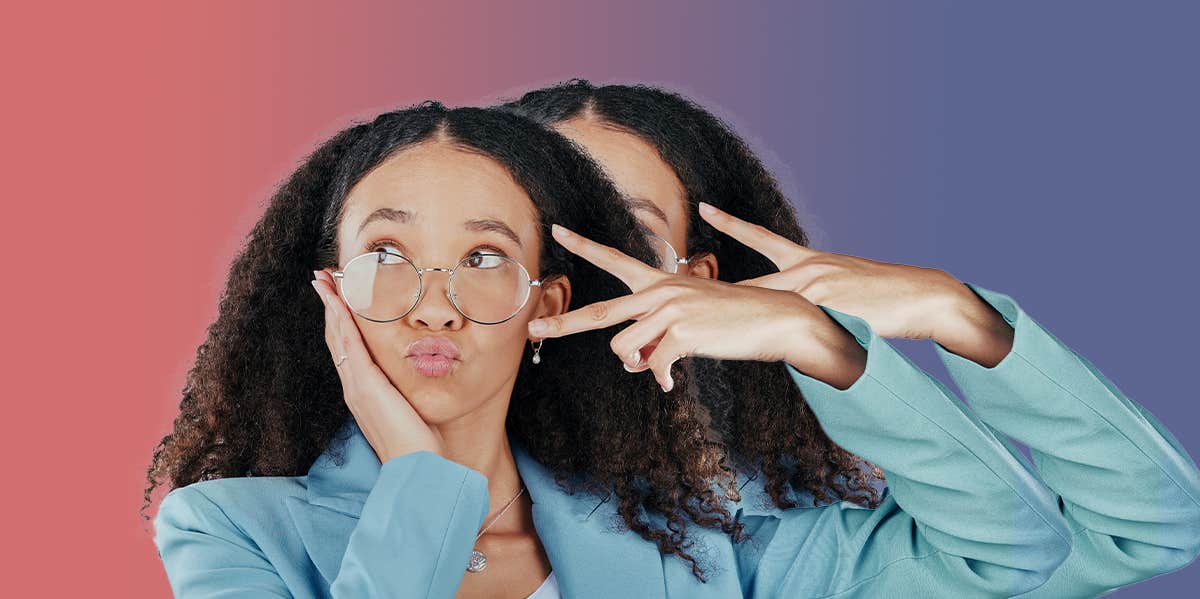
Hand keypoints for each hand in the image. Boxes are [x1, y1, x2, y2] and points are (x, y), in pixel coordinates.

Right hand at [311, 270, 444, 462]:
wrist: (416, 467)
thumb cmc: (419, 444)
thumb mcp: (411, 409)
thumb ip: (406, 391)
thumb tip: (417, 379)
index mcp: (363, 390)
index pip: (346, 347)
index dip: (338, 319)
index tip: (335, 295)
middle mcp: (353, 385)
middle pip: (335, 336)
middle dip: (329, 305)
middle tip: (321, 277)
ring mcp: (356, 385)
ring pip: (337, 335)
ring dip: (330, 304)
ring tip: (323, 279)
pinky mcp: (364, 385)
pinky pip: (348, 345)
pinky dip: (340, 319)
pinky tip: (336, 299)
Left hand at [527, 225, 867, 390]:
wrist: (775, 318)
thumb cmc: (731, 323)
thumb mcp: (687, 322)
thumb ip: (654, 336)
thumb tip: (631, 364)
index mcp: (660, 283)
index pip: (615, 259)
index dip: (584, 245)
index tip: (558, 229)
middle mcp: (659, 291)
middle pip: (599, 313)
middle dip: (563, 325)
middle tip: (534, 333)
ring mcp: (670, 311)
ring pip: (625, 350)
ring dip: (639, 366)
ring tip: (663, 365)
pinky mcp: (683, 333)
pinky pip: (654, 367)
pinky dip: (661, 379)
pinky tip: (673, 383)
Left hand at [698, 202, 1014, 365]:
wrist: (925, 297)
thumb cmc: (888, 301)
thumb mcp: (847, 293)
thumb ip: (820, 299)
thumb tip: (802, 313)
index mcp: (810, 264)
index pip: (763, 239)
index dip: (732, 224)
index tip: (705, 208)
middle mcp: (805, 270)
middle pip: (747, 282)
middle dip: (709, 286)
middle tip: (676, 278)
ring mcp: (810, 287)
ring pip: (755, 306)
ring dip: (728, 325)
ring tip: (693, 335)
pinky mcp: (821, 304)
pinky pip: (781, 323)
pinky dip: (764, 337)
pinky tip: (748, 344)